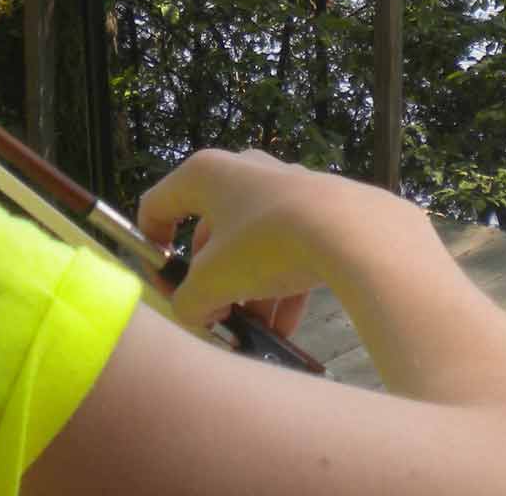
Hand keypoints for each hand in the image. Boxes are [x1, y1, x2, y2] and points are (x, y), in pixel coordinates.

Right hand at [138, 148, 346, 333]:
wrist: (352, 232)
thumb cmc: (266, 244)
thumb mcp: (214, 282)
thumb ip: (188, 302)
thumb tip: (192, 313)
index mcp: (205, 175)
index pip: (158, 205)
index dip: (152, 248)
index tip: (164, 285)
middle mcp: (244, 172)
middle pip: (210, 233)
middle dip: (210, 282)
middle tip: (215, 316)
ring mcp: (285, 188)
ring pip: (252, 245)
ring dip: (248, 292)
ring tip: (253, 333)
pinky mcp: (319, 209)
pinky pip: (288, 249)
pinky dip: (281, 287)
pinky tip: (284, 330)